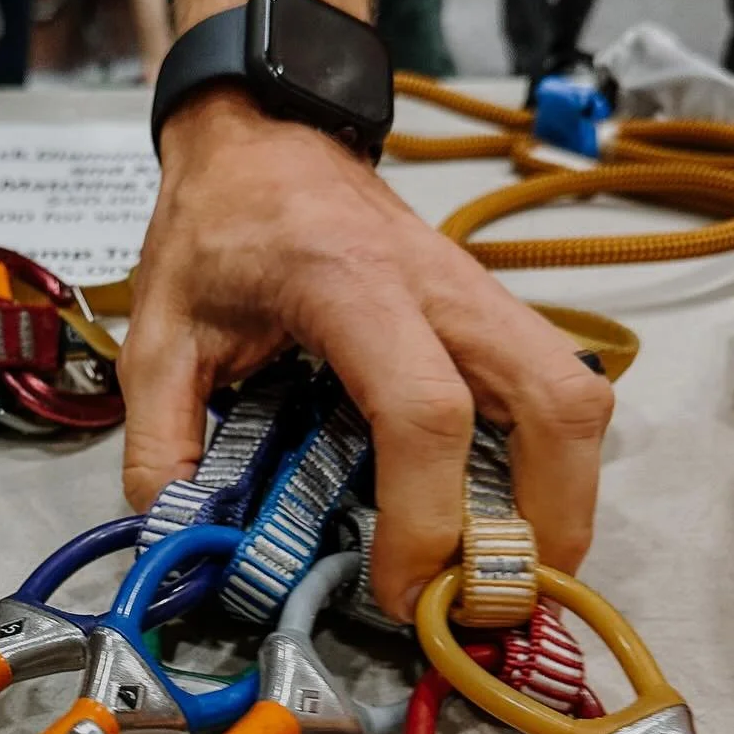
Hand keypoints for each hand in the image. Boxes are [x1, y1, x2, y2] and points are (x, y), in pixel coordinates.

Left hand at [118, 90, 612, 621]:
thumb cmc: (217, 224)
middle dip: (548, 518)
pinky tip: (509, 513)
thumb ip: (160, 440)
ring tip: (516, 571)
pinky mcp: (491, 307)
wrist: (262, 134)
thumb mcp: (157, 332)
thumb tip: (182, 537)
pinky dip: (553, 462)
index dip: (426, 517)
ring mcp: (478, 292)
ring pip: (576, 395)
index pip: (424, 411)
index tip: (399, 588)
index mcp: (348, 286)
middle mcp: (439, 285)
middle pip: (554, 402)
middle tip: (499, 599)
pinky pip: (556, 386)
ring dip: (566, 494)